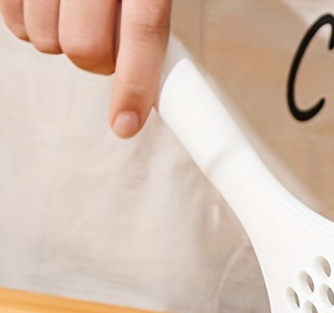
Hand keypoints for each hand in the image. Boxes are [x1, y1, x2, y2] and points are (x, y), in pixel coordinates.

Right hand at [0, 0, 171, 137]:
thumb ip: (153, 22)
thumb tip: (163, 90)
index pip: (143, 33)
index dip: (135, 85)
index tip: (126, 126)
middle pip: (85, 47)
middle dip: (96, 62)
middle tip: (105, 46)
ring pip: (45, 38)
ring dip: (60, 43)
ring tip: (74, 18)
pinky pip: (13, 19)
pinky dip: (28, 25)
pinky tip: (46, 7)